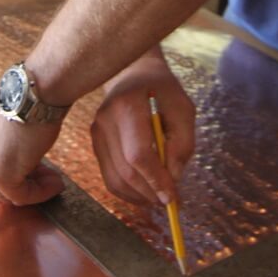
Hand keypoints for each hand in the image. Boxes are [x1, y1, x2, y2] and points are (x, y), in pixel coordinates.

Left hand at [0, 94, 63, 205]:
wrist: (34, 92)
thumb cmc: (25, 99)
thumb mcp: (4, 124)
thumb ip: (2, 145)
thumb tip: (20, 162)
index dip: (15, 168)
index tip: (36, 167)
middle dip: (26, 178)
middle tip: (48, 175)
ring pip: (9, 190)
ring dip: (36, 187)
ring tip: (56, 180)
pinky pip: (22, 195)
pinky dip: (41, 192)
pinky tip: (57, 183)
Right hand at [90, 51, 194, 206]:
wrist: (131, 74)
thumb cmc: (161, 89)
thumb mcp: (182, 107)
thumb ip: (182, 141)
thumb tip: (174, 176)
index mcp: (127, 107)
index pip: (138, 154)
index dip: (155, 180)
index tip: (172, 198)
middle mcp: (105, 121)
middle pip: (126, 171)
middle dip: (150, 193)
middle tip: (170, 202)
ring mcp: (96, 133)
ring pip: (114, 180)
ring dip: (138, 197)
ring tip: (159, 198)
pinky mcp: (95, 143)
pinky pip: (109, 177)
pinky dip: (128, 191)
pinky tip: (144, 191)